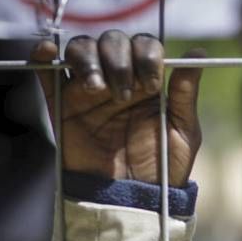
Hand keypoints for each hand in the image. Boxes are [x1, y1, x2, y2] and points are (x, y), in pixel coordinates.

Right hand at [31, 31, 203, 186]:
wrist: (133, 198)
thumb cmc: (163, 167)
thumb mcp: (184, 131)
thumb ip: (186, 92)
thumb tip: (197, 51)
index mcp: (149, 81)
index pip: (144, 45)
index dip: (146, 55)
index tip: (152, 84)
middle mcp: (119, 79)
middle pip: (112, 41)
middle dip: (119, 60)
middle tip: (126, 94)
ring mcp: (89, 90)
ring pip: (81, 49)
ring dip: (89, 60)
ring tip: (99, 90)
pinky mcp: (63, 104)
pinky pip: (46, 71)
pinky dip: (43, 55)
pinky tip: (50, 53)